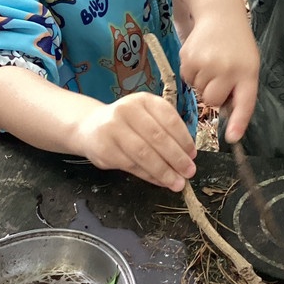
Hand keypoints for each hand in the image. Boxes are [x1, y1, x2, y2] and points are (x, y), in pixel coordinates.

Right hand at [73, 91, 196, 191]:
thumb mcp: (147, 118)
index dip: (184, 139)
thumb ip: (166, 132)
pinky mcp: (104, 149)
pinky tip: (161, 182)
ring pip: (144, 154)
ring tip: (177, 183)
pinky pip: (132, 166)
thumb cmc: (127, 124)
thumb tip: (188, 158)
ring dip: (164, 171)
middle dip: (177, 158)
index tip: (193, 155)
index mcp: (144, 100)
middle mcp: (127, 110)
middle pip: (157, 137)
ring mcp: (113, 129)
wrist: (90, 126)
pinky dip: (150, 176)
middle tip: (189, 172)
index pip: (169, 119)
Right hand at [179, 14, 259, 143]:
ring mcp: (206, 64)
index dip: (238, 122)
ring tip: (211, 61)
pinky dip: (193, 73)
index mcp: (247, 73)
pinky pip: (188, 79)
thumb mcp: (248, 65)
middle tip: (220, 74)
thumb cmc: (236, 44)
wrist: (220, 13)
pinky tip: (201, 57)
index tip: (233, 138)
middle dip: (214, 93)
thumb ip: (240, 90)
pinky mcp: (188, 59)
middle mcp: (228, 69)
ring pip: (199, 91)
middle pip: (213, 100)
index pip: (244, 103)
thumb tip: (226, 114)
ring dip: (203, 81)